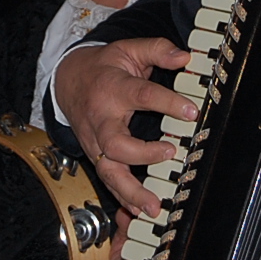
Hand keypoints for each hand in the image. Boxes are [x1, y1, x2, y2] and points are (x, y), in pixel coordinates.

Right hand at [55, 39, 196, 216]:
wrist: (68, 81)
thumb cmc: (104, 68)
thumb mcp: (128, 49)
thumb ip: (157, 49)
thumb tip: (184, 56)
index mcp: (113, 88)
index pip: (141, 95)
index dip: (167, 103)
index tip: (191, 111)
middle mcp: (102, 119)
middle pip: (115, 143)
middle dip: (143, 153)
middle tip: (170, 153)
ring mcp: (96, 141)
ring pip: (108, 171)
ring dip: (131, 191)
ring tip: (153, 205)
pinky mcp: (96, 156)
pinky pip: (108, 181)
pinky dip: (124, 198)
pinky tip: (142, 210)